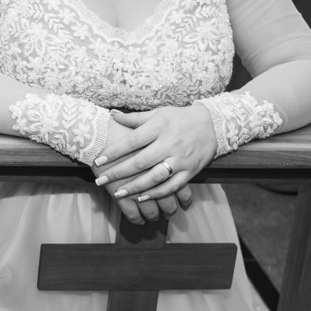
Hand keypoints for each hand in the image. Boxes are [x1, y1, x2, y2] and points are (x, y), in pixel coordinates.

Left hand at [92, 106, 216, 203]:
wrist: (212, 125)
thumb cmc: (179, 118)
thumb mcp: (158, 113)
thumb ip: (135, 118)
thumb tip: (112, 114)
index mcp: (159, 127)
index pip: (132, 141)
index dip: (114, 152)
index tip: (99, 160)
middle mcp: (169, 144)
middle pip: (140, 162)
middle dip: (118, 173)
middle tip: (100, 180)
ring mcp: (180, 159)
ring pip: (155, 177)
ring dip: (135, 187)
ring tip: (118, 193)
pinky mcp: (190, 171)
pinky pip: (172, 186)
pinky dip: (157, 193)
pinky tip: (142, 198)